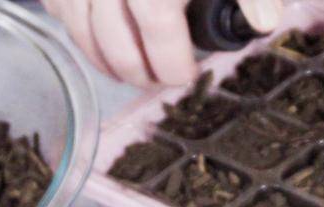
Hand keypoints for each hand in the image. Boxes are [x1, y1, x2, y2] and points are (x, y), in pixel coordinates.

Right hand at [43, 0, 281, 86]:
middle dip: (134, 69)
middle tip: (154, 81)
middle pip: (112, 37)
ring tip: (125, 71)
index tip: (182, 76)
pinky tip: (93, 35)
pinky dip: (73, 23)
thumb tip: (265, 23)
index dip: (169, 62)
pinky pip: (58, 3)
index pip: (157, 29)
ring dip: (99, 55)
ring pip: (77, 24)